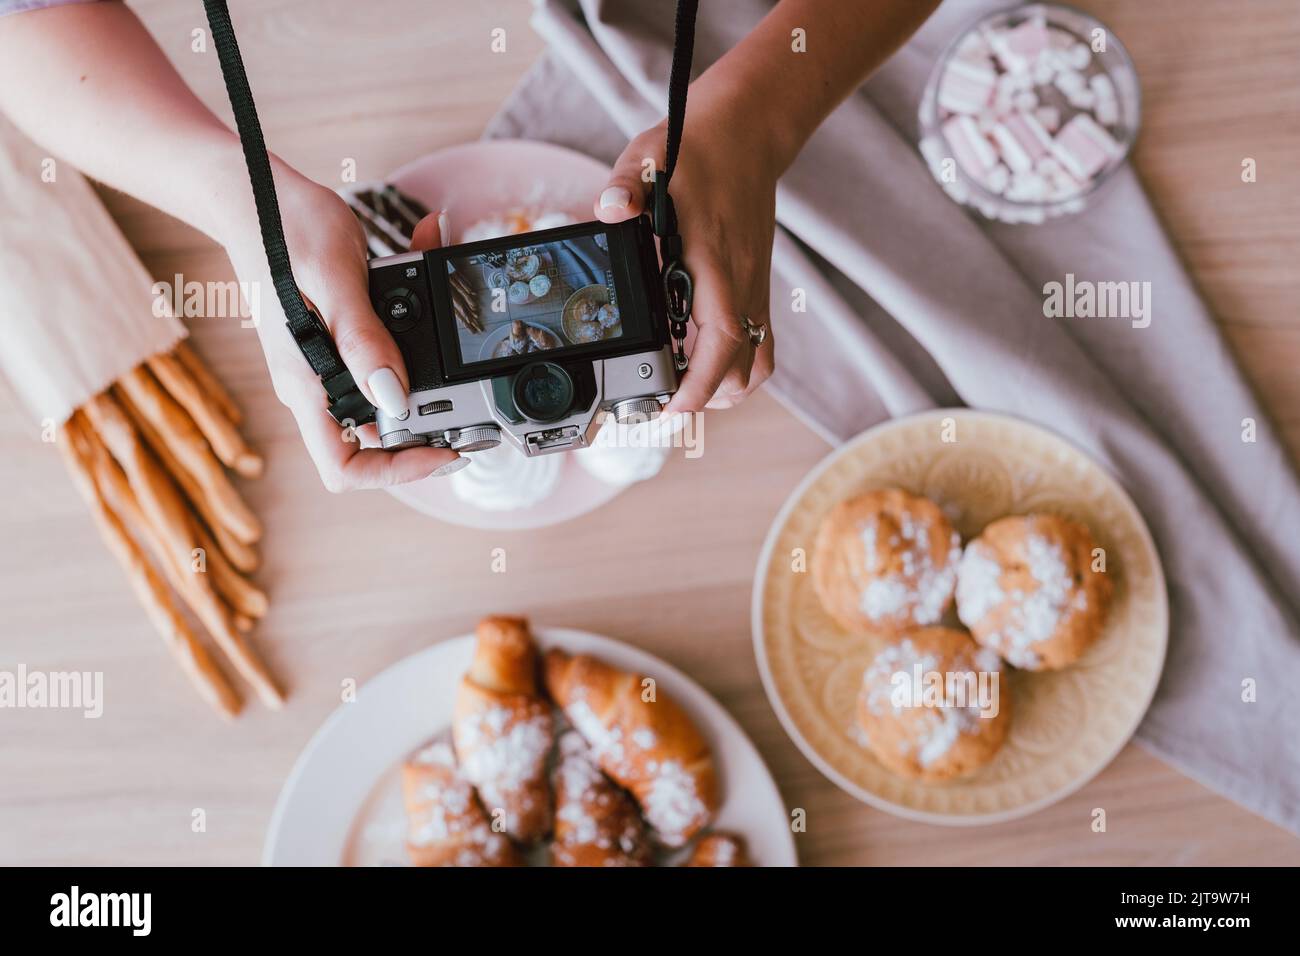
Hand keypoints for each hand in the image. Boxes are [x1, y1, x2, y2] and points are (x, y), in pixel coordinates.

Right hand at [221, 172, 460, 490]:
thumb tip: (395, 398)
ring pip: (384, 398)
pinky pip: (382, 355)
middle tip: (468, 408)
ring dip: (427, 379)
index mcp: (306, 383)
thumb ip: (364, 341)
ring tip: (457, 347)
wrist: (253, 192)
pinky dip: (415, 334)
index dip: (396, 471)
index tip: (443, 452)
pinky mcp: (339, 339)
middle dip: (424, 429)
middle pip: (373, 441)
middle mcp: (315, 383)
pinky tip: (431, 293)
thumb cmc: (280, 228)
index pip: (345, 465)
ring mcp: (325, 364)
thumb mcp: (335, 280)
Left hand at [594, 112, 776, 412]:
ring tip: (688, 387)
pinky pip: (758, 339)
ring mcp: (754, 285)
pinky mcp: (756, 282)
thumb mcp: (648, 158)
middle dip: (707, 398)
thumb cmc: (696, 146)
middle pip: (743, 370)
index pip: (720, 345)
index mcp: (717, 263)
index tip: (672, 409)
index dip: (699, 387)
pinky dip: (736, 361)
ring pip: (758, 362)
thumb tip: (609, 210)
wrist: (749, 126)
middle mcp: (743, 282)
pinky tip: (701, 352)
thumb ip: (625, 188)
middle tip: (665, 402)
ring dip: (728, 386)